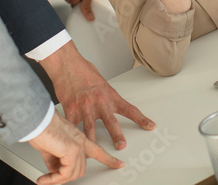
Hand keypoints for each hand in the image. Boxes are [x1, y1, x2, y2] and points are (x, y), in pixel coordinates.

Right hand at [27, 111, 122, 183]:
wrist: (34, 116)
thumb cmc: (41, 124)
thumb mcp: (51, 144)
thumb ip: (56, 157)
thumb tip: (55, 170)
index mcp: (79, 136)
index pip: (98, 150)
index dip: (109, 159)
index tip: (118, 164)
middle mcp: (81, 140)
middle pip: (81, 168)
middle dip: (65, 177)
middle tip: (51, 179)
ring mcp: (78, 144)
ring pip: (73, 172)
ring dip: (57, 179)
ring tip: (45, 179)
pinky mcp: (71, 149)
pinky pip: (64, 173)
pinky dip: (53, 179)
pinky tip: (45, 179)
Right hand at [41, 42, 155, 149]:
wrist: (67, 63)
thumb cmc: (83, 69)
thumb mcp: (101, 82)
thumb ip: (105, 95)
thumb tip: (107, 103)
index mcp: (109, 95)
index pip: (129, 109)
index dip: (141, 119)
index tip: (150, 126)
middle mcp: (99, 102)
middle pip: (111, 122)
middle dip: (117, 135)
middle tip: (122, 146)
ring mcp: (85, 107)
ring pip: (90, 129)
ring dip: (93, 143)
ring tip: (95, 154)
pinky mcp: (71, 109)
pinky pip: (72, 126)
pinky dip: (72, 136)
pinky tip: (72, 145)